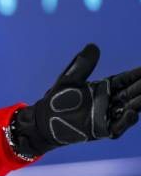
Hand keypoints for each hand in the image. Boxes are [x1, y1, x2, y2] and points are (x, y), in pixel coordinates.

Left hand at [12, 44, 140, 157]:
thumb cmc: (56, 99)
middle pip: (132, 93)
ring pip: (129, 108)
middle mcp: (109, 102)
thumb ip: (82, 65)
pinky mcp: (101, 130)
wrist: (43, 120)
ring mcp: (106, 116)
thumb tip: (93, 46)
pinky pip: (118, 126)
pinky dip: (125, 120)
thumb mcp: (70, 79)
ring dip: (139, 102)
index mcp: (103, 88)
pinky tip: (132, 112)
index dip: (137, 75)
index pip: (126, 80)